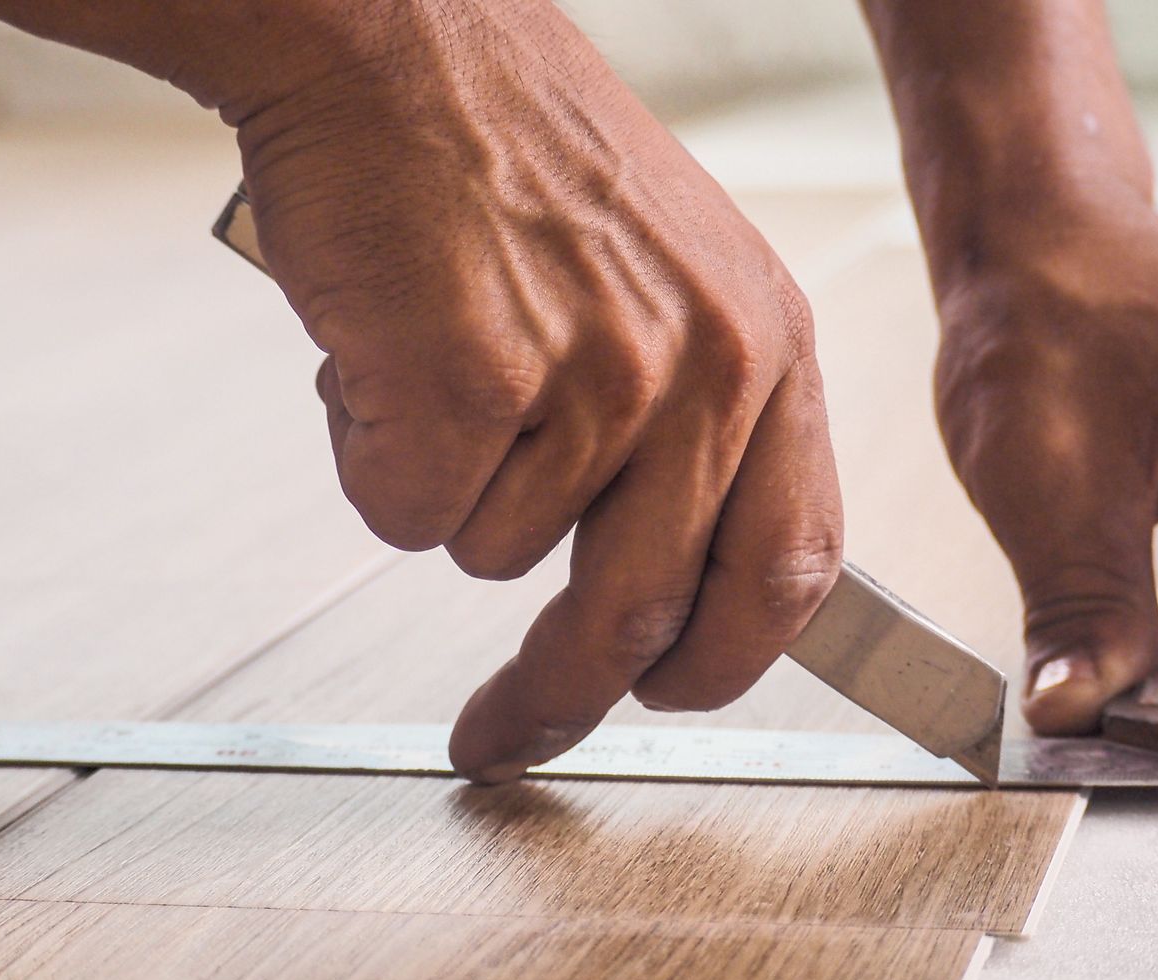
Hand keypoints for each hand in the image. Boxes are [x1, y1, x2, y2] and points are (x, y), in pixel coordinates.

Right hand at [231, 1, 842, 779]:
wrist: (388, 32)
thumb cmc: (505, 146)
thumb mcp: (664, 272)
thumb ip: (685, 419)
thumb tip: (655, 575)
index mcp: (768, 344)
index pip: (791, 565)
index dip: (724, 657)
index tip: (666, 695)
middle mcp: (703, 369)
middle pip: (637, 616)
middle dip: (557, 701)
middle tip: (500, 732)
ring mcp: (592, 379)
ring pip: (496, 556)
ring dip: (442, 489)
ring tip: (428, 354)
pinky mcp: (472, 386)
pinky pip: (406, 514)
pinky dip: (367, 457)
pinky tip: (375, 351)